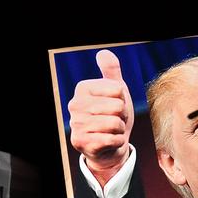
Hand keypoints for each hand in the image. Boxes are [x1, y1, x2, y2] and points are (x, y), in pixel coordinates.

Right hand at [68, 50, 133, 185]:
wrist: (110, 145)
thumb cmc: (114, 115)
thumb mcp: (116, 91)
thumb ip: (111, 71)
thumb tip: (103, 52)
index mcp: (82, 88)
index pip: (118, 90)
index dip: (123, 99)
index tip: (116, 106)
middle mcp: (74, 105)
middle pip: (117, 107)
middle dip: (122, 116)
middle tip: (115, 121)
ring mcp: (76, 124)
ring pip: (115, 124)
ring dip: (120, 130)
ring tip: (112, 131)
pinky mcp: (81, 142)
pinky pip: (112, 139)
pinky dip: (117, 142)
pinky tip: (109, 142)